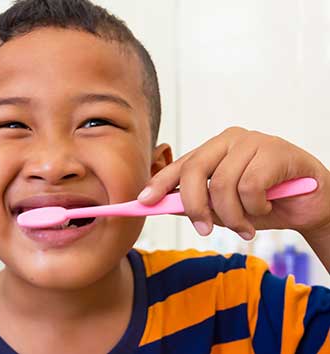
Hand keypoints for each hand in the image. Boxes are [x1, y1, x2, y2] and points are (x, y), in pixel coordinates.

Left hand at [138, 127, 329, 241]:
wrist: (310, 207)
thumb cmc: (265, 204)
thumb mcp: (224, 208)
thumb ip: (197, 203)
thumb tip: (164, 205)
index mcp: (213, 150)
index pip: (180, 164)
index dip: (159, 183)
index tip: (143, 202)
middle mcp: (229, 140)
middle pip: (194, 170)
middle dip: (194, 206)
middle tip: (203, 229)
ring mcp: (253, 142)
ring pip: (222, 184)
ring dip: (232, 216)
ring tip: (245, 226)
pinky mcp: (275, 151)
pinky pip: (249, 187)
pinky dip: (255, 208)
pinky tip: (266, 207)